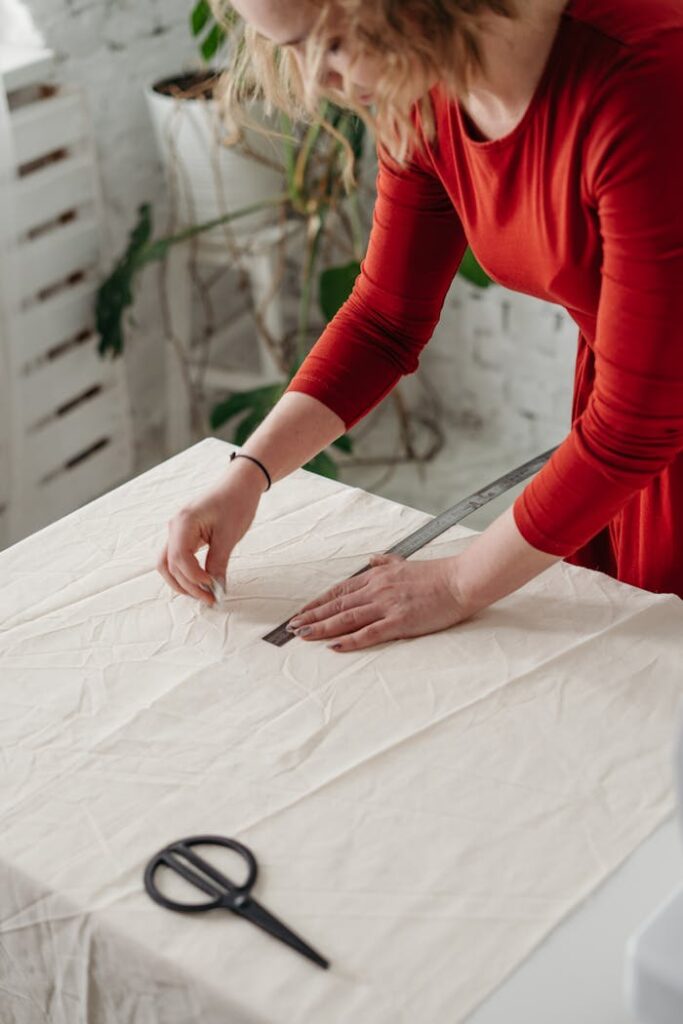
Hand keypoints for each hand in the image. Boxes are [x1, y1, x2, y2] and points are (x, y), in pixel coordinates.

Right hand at [157, 469, 262, 604]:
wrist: (239, 483)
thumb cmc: (235, 502)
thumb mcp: (229, 535)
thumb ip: (218, 562)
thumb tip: (216, 588)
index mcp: (183, 523)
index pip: (179, 559)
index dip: (194, 578)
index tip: (212, 589)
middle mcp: (174, 527)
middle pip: (170, 565)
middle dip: (188, 586)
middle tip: (210, 599)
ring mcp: (177, 531)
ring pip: (169, 564)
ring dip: (183, 582)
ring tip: (204, 594)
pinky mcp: (184, 535)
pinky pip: (177, 558)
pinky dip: (186, 573)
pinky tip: (201, 582)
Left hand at [286, 553, 470, 651]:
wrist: (460, 581)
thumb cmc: (436, 575)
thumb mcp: (405, 562)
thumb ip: (386, 562)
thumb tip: (371, 558)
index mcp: (377, 576)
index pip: (340, 591)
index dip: (318, 602)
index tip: (302, 611)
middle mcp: (377, 589)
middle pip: (337, 605)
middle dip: (312, 616)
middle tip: (291, 627)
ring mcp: (387, 605)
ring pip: (346, 618)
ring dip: (322, 627)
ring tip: (303, 635)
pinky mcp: (399, 621)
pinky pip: (369, 633)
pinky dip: (349, 639)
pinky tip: (334, 645)